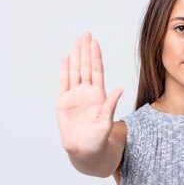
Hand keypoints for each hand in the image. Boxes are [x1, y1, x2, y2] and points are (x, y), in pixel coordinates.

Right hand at [56, 31, 122, 154]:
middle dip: (85, 50)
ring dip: (75, 56)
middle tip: (85, 33)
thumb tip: (120, 89)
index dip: (95, 56)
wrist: (85, 151)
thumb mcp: (106, 122)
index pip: (96, 71)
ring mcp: (74, 96)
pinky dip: (64, 69)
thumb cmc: (99, 140)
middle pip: (86, 66)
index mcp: (98, 95)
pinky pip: (63, 82)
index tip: (94, 42)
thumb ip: (110, 105)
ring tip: (76, 40)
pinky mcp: (63, 102)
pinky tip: (66, 57)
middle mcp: (87, 92)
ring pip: (75, 71)